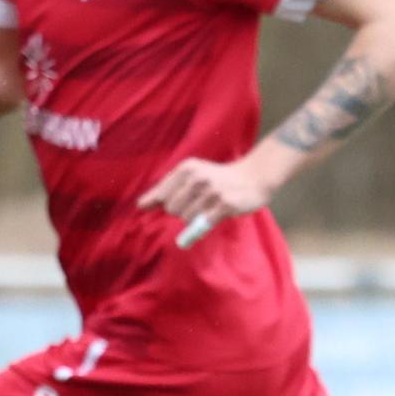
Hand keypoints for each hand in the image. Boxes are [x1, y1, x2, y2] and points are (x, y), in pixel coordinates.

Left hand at [137, 151, 286, 247]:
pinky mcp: (224, 205)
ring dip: (195, 218)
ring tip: (210, 207)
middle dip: (181, 211)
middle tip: (198, 204)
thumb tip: (140, 205)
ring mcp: (211, 192)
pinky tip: (215, 215)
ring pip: (186, 218)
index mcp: (186, 169)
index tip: (157, 207)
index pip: (161, 195)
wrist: (254, 177)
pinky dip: (203, 226)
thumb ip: (167, 189)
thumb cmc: (220, 178)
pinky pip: (202, 224)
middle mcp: (197, 178)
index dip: (160, 204)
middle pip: (172, 209)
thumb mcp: (193, 174)